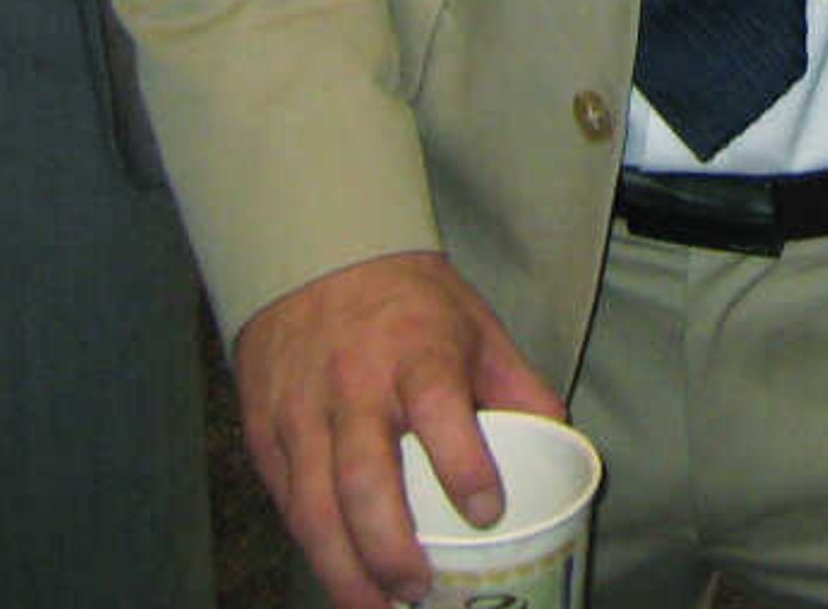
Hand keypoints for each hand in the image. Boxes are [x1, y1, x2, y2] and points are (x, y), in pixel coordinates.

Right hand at [233, 251, 563, 608]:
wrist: (317, 253)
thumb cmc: (409, 301)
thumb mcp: (476, 326)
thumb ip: (518, 388)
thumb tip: (564, 448)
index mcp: (417, 350)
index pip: (439, 407)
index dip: (463, 463)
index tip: (486, 511)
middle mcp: (353, 383)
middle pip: (362, 477)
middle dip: (388, 548)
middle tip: (418, 590)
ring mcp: (300, 410)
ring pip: (311, 505)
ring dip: (342, 569)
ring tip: (375, 608)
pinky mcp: (263, 430)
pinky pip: (284, 501)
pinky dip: (308, 546)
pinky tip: (338, 574)